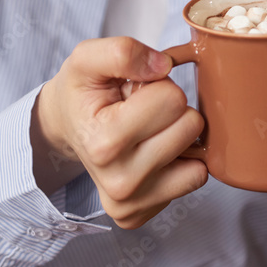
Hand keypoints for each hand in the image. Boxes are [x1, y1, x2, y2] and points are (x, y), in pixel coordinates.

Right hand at [32, 37, 206, 228]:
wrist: (67, 126)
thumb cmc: (82, 91)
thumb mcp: (89, 57)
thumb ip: (123, 51)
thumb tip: (164, 66)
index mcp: (104, 143)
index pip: (172, 99)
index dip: (158, 86)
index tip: (133, 93)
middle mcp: (119, 183)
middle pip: (190, 126)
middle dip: (171, 109)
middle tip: (140, 112)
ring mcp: (131, 204)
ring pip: (199, 156)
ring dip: (177, 136)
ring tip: (145, 132)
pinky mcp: (144, 214)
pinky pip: (195, 177)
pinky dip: (181, 161)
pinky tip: (152, 153)